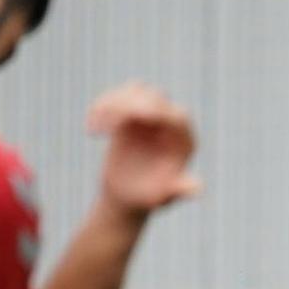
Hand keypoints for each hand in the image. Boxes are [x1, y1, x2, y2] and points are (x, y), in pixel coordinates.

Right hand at [87, 82, 200, 216]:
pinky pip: (117, 97)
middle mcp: (170, 123)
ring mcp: (150, 115)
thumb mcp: (164, 197)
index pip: (176, 116)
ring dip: (113, 103)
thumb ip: (179, 190)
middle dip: (131, 106)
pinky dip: (102, 106)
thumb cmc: (149, 198)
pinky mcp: (130, 113)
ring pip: (135, 91)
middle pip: (155, 97)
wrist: (129, 195)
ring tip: (97, 129)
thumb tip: (197, 189)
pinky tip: (91, 130)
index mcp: (184, 140)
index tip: (138, 115)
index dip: (159, 111)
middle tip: (108, 127)